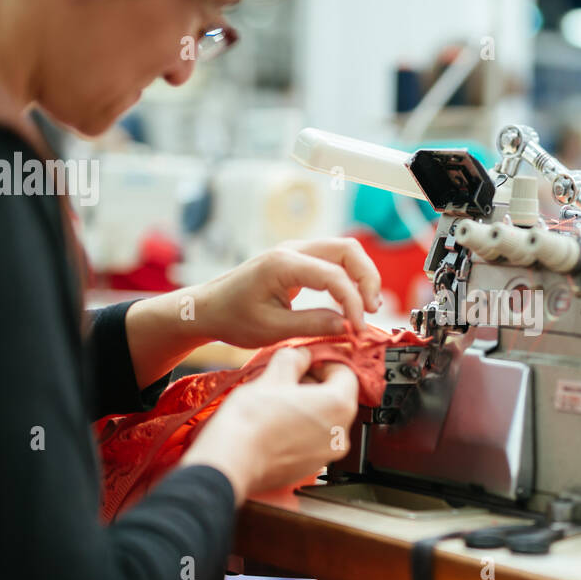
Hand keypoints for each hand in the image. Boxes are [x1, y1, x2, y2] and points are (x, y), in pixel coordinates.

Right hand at [180, 348, 359, 503]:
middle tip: (284, 381)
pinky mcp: (312, 467)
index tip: (303, 362)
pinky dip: (300, 428)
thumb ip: (294, 359)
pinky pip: (312, 440)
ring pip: (324, 419)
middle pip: (335, 397)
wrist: (232, 463)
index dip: (322, 362)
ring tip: (276, 403)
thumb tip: (302, 356)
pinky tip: (275, 424)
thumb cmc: (253, 420)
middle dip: (313, 385)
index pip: (344, 372)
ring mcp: (327, 453)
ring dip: (306, 406)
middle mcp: (341, 432)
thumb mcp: (273, 376)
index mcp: (339, 405)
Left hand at [193, 238, 382, 347]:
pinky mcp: (299, 260)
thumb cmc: (232, 317)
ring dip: (361, 276)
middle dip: (367, 278)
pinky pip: (334, 260)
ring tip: (366, 307)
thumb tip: (347, 325)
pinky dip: (349, 277)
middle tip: (371, 309)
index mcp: (282, 264)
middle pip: (348, 250)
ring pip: (345, 251)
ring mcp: (296, 251)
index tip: (357, 328)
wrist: (209, 308)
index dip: (353, 303)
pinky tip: (351, 301)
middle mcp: (292, 250)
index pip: (334, 276)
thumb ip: (312, 326)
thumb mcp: (272, 330)